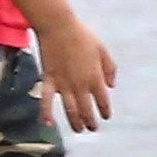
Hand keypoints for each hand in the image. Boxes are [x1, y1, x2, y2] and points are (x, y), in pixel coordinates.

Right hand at [41, 14, 119, 132]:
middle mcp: (80, 85)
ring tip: (78, 129)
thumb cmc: (82, 35)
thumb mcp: (102, 49)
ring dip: (75, 123)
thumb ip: (109, 69)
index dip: (105, 111)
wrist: (58, 26)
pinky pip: (46, 99)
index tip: (105, 117)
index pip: (103, 101)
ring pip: (70, 110)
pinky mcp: (49, 80)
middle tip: (92, 128)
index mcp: (95, 77)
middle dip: (91, 122)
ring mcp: (64, 84)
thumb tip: (111, 86)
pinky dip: (46, 112)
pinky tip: (47, 122)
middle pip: (87, 110)